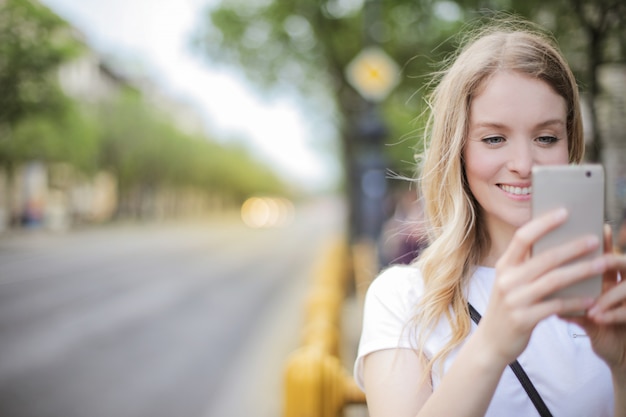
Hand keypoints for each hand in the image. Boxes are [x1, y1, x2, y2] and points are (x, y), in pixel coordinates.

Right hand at [478, 208, 602, 365]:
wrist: (491, 342)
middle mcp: (507, 280)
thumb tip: (557, 245)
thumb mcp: (509, 283)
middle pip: (545, 258)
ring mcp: (514, 300)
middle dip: (573, 247)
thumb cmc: (506, 308)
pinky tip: (592, 298)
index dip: (544, 223)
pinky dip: (576, 301)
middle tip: (594, 240)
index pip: (522, 237)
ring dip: (581, 271)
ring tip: (602, 265)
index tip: (565, 212)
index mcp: (504, 266)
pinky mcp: (523, 319)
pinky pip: (556, 306)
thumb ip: (526, 266)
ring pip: (554, 280)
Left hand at [566, 225, 625, 371]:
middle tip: (591, 266)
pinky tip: (597, 317)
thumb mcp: (575, 303)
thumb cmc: (590, 319)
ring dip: (608, 297)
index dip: (599, 240)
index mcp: (607, 275)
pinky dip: (612, 314)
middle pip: (620, 263)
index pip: (603, 251)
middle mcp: (622, 282)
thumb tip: (532, 274)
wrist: (611, 346)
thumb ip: (560, 288)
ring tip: (591, 307)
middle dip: (604, 264)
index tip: (584, 232)